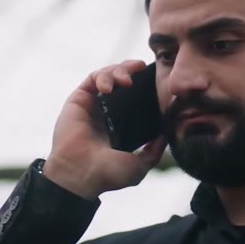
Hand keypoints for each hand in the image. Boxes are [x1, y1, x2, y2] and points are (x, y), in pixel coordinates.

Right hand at [43, 60, 166, 199]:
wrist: (81, 175)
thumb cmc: (107, 174)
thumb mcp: (140, 165)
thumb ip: (154, 151)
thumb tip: (166, 136)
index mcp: (120, 124)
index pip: (133, 96)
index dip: (143, 83)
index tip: (155, 78)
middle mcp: (106, 112)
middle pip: (121, 80)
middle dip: (131, 70)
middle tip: (140, 69)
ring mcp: (92, 105)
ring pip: (107, 75)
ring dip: (118, 70)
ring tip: (125, 81)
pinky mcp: (78, 100)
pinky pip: (92, 78)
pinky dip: (102, 76)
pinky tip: (109, 87)